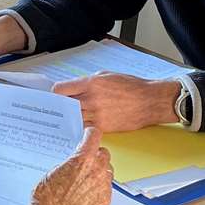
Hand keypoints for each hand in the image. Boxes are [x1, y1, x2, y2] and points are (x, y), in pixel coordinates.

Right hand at [24, 127, 113, 204]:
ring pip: (107, 171)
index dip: (90, 134)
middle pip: (104, 153)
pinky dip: (99, 187)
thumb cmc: (47, 197)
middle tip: (86, 161)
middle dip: (95, 155)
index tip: (90, 134)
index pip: (95, 135)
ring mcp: (103, 186)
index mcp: (83, 158)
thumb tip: (77, 159)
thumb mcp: (55, 169)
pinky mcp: (105, 200)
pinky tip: (86, 192)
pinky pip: (107, 187)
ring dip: (99, 171)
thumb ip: (72, 161)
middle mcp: (96, 170)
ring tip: (84, 179)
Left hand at [51, 73, 179, 131]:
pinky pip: (84, 128)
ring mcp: (96, 115)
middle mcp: (91, 99)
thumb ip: (86, 82)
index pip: (60, 90)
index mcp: (91, 83)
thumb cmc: (130, 86)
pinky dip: (81, 126)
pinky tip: (81, 124)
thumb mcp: (106, 75)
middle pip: (64, 106)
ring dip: (69, 118)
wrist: (149, 101)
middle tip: (57, 109)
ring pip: (72, 119)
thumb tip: (72, 88)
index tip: (55, 96)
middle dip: (60, 107)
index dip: (55, 94)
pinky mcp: (102, 127)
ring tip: (68, 117)